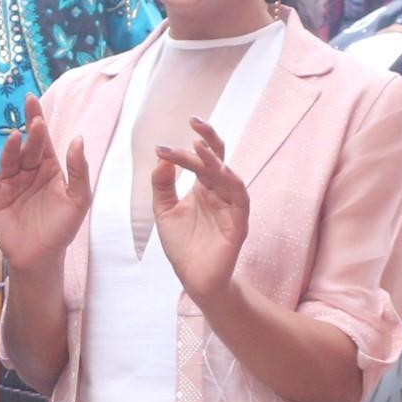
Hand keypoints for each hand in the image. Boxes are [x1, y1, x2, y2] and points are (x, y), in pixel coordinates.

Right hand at [0, 94, 91, 277]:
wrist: (41, 258)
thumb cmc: (62, 229)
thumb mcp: (79, 200)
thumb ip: (79, 171)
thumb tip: (77, 140)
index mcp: (49, 168)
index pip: (43, 140)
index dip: (37, 120)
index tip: (31, 100)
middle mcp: (28, 172)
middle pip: (26, 147)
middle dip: (29, 133)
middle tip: (33, 123)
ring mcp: (10, 183)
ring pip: (8, 160)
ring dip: (10, 148)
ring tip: (14, 138)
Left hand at [150, 116, 249, 302]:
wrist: (193, 278)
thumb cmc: (183, 245)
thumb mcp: (164, 211)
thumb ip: (162, 185)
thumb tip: (160, 157)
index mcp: (203, 187)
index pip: (199, 159)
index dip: (182, 150)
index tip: (161, 146)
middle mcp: (219, 192)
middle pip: (218, 158)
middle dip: (208, 139)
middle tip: (194, 122)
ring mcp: (231, 206)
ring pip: (228, 175)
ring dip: (215, 160)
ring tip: (200, 147)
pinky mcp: (239, 222)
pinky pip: (240, 198)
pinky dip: (232, 182)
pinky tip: (221, 171)